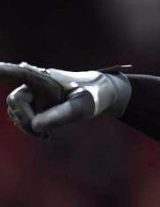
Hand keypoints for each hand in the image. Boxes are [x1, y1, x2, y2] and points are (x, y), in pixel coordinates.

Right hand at [0, 62, 131, 137]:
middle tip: (41, 133)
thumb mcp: (82, 106)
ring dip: (27, 125)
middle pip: (15, 101)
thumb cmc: (94, 95)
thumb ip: (61, 115)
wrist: (102, 94)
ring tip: (45, 135)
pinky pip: (24, 117)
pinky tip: (45, 134)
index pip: (16, 72)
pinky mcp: (37, 103)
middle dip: (24, 118)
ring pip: (17, 111)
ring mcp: (34, 93)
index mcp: (43, 77)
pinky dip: (31, 127)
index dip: (0, 71)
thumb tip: (35, 125)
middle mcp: (35, 83)